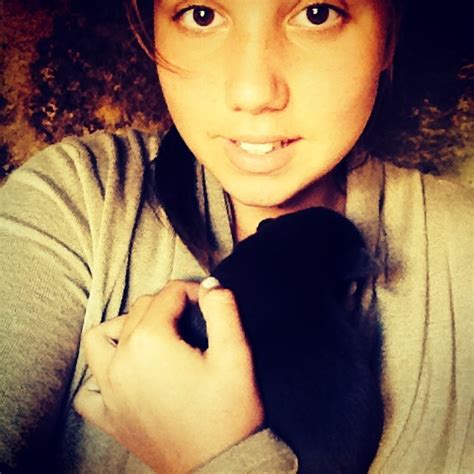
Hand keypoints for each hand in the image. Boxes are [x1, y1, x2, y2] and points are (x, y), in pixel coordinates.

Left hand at [74, 279, 263, 473]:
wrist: (223, 469)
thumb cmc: (231, 412)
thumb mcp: (237, 354)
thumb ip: (223, 309)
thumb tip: (209, 284)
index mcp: (151, 343)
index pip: (168, 294)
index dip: (194, 291)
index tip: (210, 301)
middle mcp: (121, 362)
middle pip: (138, 310)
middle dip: (168, 304)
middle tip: (194, 318)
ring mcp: (111, 393)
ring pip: (101, 340)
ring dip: (123, 328)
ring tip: (152, 334)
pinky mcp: (110, 419)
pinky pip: (89, 391)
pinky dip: (100, 376)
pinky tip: (123, 376)